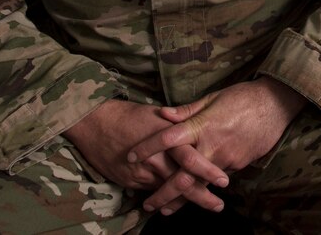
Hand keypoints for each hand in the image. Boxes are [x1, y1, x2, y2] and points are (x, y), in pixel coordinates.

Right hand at [64, 99, 226, 214]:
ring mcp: (143, 172)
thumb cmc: (130, 114)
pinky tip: (176, 204)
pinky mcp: (131, 181)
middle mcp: (156, 158)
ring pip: (168, 190)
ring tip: (204, 206)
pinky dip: (166, 198)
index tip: (224, 181)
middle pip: (182, 182)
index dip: (208, 172)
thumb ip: (180, 122)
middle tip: (218, 205)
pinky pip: (153, 192)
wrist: (96, 123)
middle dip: (202, 196)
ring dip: (184, 201)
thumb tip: (200, 128)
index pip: (192, 159)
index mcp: (167, 138)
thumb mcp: (158, 114)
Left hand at [127, 77, 305, 214]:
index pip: (167, 139)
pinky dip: (204, 186)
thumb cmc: (243, 96)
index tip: (129, 157)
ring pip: (199, 185)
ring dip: (181, 200)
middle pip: (181, 177)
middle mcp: (211, 145)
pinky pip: (217, 177)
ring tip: (166, 210)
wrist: (276, 104)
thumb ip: (186, 111)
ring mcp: (225, 158)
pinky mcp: (238, 165)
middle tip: (147, 205)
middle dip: (162, 194)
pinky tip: (195, 194)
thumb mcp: (212, 98)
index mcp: (202, 125)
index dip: (147, 148)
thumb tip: (162, 115)